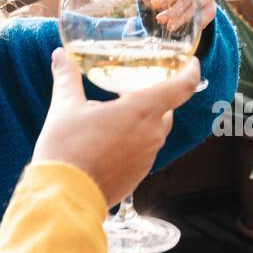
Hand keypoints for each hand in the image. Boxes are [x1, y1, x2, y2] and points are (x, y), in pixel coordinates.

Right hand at [35, 48, 199, 204]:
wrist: (64, 196)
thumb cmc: (67, 150)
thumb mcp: (64, 108)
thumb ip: (67, 78)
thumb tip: (59, 55)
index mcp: (141, 112)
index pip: (180, 88)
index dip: (190, 72)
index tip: (192, 64)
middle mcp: (151, 134)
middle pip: (166, 109)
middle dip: (156, 97)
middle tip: (136, 88)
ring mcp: (147, 158)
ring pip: (153, 132)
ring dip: (141, 121)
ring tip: (115, 115)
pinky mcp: (139, 175)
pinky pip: (143, 151)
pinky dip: (133, 142)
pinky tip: (108, 142)